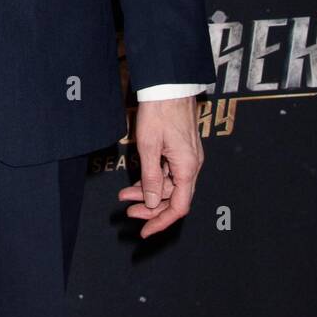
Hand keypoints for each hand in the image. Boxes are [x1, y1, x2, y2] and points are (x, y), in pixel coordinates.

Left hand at [118, 95, 203, 238]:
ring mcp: (188, 157)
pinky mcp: (181, 149)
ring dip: (148, 192)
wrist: (169, 84)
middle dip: (150, 207)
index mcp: (187, 168)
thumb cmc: (159, 112)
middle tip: (127, 212)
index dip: (161, 222)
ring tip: (124, 195)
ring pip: (170, 185)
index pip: (178, 207)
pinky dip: (154, 178)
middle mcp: (191, 166)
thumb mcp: (149, 147)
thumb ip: (151, 177)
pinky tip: (138, 180)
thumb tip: (152, 203)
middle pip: (173, 198)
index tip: (144, 231)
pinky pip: (169, 172)